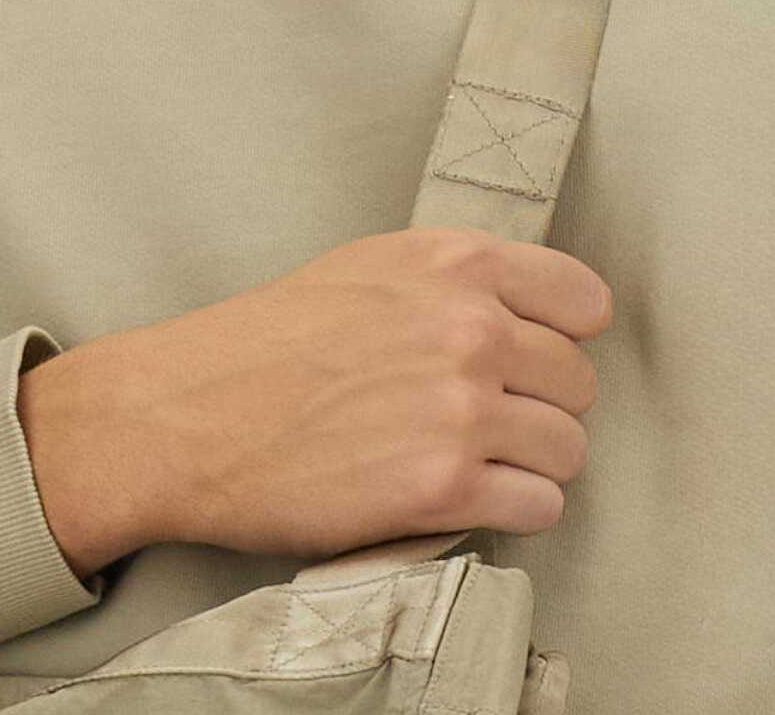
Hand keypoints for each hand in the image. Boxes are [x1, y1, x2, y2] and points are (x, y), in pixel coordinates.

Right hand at [17, 226, 612, 578]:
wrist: (191, 413)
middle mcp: (470, 329)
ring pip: (568, 448)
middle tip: (492, 423)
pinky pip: (539, 506)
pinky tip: (471, 500)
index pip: (584, 302)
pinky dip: (515, 511)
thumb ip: (455, 281)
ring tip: (481, 466)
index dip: (564, 337)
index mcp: (456, 263)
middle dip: (544, 406)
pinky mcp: (443, 489)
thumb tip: (524, 313)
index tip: (536, 360)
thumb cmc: (272, 339)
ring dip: (533, 464)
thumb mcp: (372, 266)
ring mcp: (461, 410)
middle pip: (578, 382)